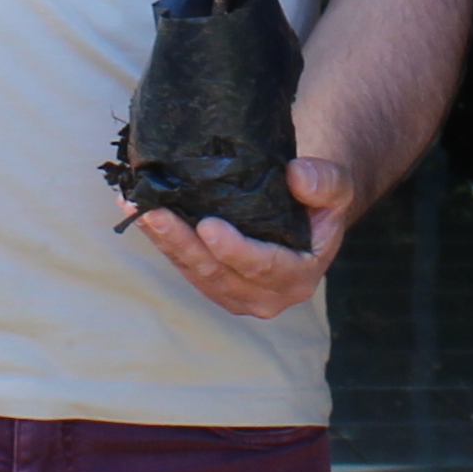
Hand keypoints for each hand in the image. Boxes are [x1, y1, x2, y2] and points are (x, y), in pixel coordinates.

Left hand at [130, 154, 357, 320]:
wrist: (305, 212)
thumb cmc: (320, 200)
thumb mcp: (336, 186)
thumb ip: (324, 182)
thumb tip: (296, 176)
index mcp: (299, 278)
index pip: (264, 267)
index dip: (235, 250)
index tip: (208, 226)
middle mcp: (265, 295)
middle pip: (217, 273)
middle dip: (183, 244)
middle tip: (156, 213)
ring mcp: (234, 292)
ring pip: (194, 271)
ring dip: (164, 241)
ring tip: (138, 209)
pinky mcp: (211, 282)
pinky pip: (182, 264)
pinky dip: (160, 239)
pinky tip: (135, 210)